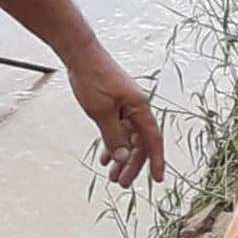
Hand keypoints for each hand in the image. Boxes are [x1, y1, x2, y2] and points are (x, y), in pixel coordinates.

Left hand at [66, 46, 165, 187]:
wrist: (80, 55)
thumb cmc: (93, 78)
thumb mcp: (101, 112)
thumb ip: (113, 136)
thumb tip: (123, 158)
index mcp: (140, 108)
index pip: (152, 140)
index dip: (156, 161)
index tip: (157, 179)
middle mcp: (137, 109)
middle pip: (140, 144)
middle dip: (131, 165)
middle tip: (122, 183)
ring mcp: (126, 107)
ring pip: (128, 139)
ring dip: (120, 158)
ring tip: (112, 175)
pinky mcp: (116, 106)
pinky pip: (118, 131)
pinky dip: (112, 144)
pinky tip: (105, 157)